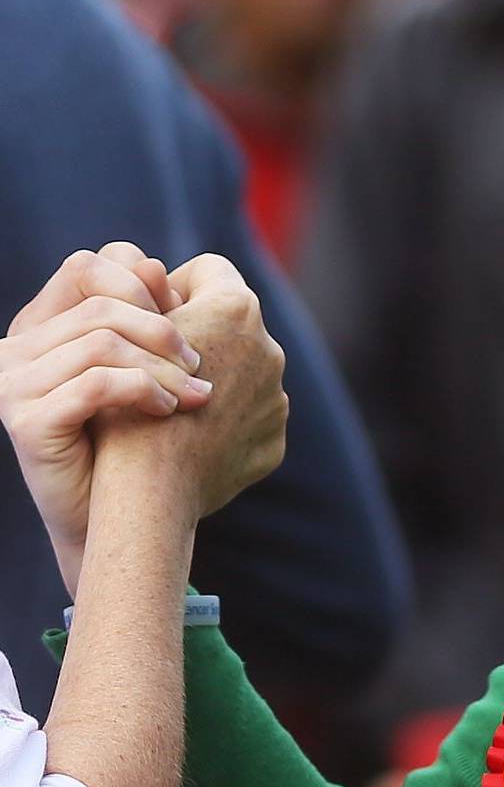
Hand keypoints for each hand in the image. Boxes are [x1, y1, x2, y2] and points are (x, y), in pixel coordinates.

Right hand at [1, 246, 207, 581]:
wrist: (109, 522)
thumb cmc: (134, 444)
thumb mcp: (144, 371)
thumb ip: (150, 321)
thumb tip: (160, 266)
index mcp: (43, 324)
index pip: (89, 265)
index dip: (145, 284)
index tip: (191, 321)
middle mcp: (18, 347)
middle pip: (101, 301)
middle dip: (164, 328)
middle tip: (203, 364)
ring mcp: (14, 382)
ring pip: (102, 340)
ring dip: (164, 367)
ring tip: (197, 396)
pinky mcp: (26, 419)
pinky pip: (96, 383)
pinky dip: (144, 391)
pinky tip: (171, 412)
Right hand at [96, 254, 287, 520]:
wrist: (151, 489)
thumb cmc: (124, 406)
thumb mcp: (127, 340)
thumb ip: (153, 300)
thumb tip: (156, 266)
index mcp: (234, 308)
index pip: (208, 270)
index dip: (175, 285)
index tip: (153, 313)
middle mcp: (267, 345)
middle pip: (229, 322)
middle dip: (199, 336)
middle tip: (160, 361)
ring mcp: (277, 392)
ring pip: (242, 369)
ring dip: (214, 378)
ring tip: (173, 403)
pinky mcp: (275, 435)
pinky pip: (249, 413)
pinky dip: (224, 418)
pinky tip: (189, 434)